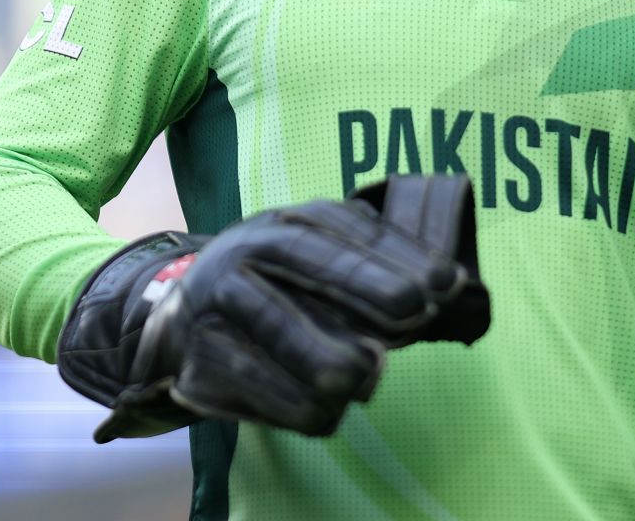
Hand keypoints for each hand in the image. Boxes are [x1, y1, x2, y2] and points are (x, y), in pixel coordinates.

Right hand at [61, 175, 487, 439]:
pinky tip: (330, 410)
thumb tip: (449, 288)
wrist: (185, 316)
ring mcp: (220, 302)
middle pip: (315, 265)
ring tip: (367, 377)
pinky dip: (301, 406)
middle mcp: (249, 250)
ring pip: (284, 329)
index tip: (444, 284)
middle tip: (416, 317)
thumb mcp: (321, 260)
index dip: (399, 258)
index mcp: (288, 223)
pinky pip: (260, 389)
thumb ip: (378, 268)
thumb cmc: (282, 285)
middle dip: (371, 289)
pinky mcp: (203, 358)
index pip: (349, 233)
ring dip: (334, 359)